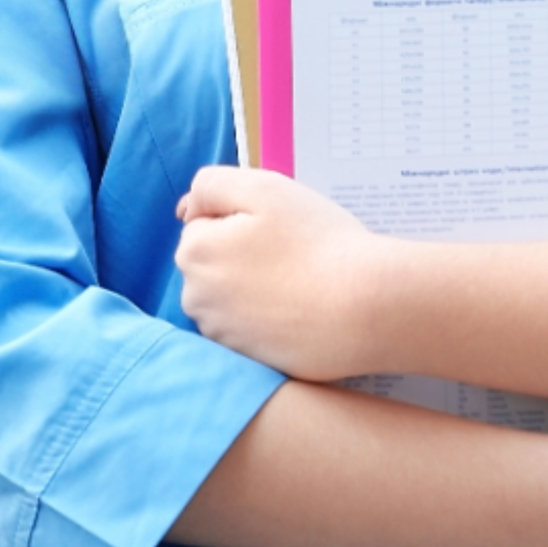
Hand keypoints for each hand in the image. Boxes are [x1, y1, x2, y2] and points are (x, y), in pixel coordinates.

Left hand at [176, 167, 392, 378]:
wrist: (362, 309)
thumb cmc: (317, 243)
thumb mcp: (265, 189)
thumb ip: (213, 185)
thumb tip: (185, 209)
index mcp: (194, 252)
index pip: (205, 223)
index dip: (243, 219)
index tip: (279, 227)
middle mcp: (194, 298)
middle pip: (214, 261)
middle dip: (241, 253)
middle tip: (292, 253)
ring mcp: (219, 334)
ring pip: (230, 295)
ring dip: (252, 286)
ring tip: (298, 282)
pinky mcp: (245, 361)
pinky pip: (249, 327)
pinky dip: (266, 317)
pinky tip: (298, 312)